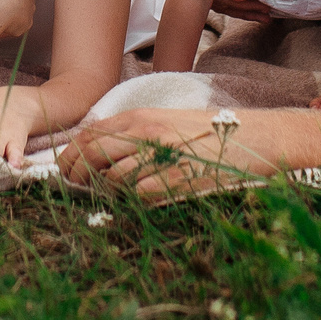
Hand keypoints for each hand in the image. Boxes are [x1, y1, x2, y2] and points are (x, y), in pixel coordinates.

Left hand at [57, 107, 271, 198]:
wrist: (255, 137)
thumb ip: (133, 133)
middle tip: (75, 189)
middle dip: (77, 175)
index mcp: (141, 117)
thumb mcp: (166, 122)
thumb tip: (96, 151)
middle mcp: (148, 133)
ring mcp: (163, 156)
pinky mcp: (180, 179)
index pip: (89, 135)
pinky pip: (143, 195)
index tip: (65, 172)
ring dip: (107, 192)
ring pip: (114, 179)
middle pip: (93, 155)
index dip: (69, 156)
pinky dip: (135, 202)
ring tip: (112, 198)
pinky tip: (142, 202)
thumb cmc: (209, 132)